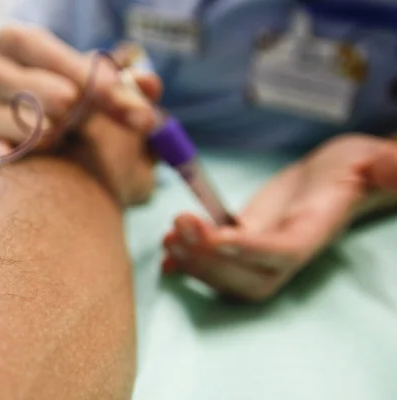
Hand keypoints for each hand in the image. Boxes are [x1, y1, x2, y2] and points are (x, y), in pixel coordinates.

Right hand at [0, 25, 158, 154]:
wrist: (46, 147)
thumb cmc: (73, 106)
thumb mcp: (99, 92)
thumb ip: (125, 88)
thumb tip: (150, 85)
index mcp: (15, 44)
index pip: (36, 46)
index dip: (76, 70)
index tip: (117, 96)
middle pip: (13, 79)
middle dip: (62, 101)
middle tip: (85, 115)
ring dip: (37, 129)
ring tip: (59, 133)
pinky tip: (18, 156)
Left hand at [162, 134, 396, 300]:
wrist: (332, 179)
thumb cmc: (356, 168)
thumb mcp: (374, 163)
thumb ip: (387, 168)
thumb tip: (391, 166)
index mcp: (313, 235)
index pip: (280, 253)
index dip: (247, 250)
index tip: (214, 234)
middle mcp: (285, 256)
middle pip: (246, 278)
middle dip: (209, 261)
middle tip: (178, 228)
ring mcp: (260, 256)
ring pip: (226, 278)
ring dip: (193, 263)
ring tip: (168, 237)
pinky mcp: (242, 246)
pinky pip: (215, 267)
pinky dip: (188, 267)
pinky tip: (166, 260)